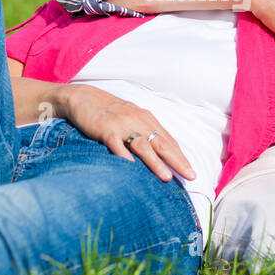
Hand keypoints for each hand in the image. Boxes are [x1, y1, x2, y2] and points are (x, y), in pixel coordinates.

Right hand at [61, 83, 195, 183]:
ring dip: (155, 162)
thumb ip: (145, 132)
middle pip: (161, 142)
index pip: (168, 140)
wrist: (82, 97)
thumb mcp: (131, 118)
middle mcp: (137, 120)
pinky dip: (124, 156)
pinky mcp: (104, 129)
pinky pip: (116, 144)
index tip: (191, 172)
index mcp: (146, 119)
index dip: (181, 156)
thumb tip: (161, 154)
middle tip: (190, 176)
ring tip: (166, 177)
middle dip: (177, 160)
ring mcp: (121, 124)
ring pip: (142, 145)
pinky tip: (131, 167)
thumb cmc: (109, 111)